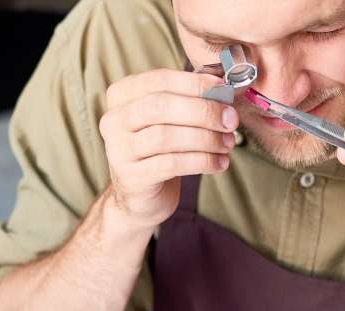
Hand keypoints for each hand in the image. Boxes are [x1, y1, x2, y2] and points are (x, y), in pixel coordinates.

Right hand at [99, 69, 238, 230]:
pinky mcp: (131, 177)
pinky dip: (202, 161)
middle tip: (231, 120)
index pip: (159, 80)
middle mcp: (113, 120)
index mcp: (121, 95)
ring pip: (166, 136)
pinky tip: (219, 163)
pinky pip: (171, 164)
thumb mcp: (170, 119)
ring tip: (227, 144)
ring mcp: (118, 150)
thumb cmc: (159, 150)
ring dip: (205, 139)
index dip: (194, 83)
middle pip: (161, 106)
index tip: (225, 89)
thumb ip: (190, 98)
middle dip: (203, 111)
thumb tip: (225, 86)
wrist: (141, 196)